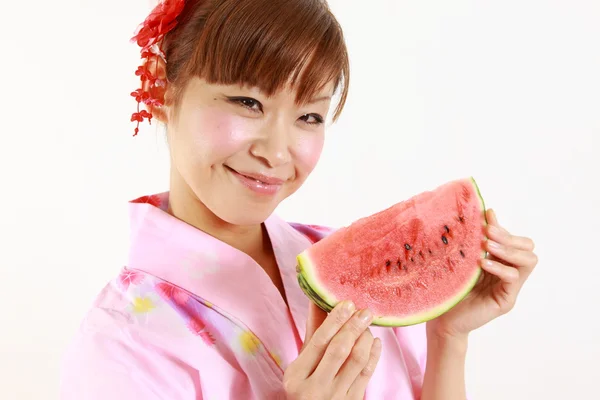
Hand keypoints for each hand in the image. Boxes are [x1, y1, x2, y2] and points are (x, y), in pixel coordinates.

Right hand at [283, 301, 381, 399]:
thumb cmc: (306, 388)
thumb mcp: (302, 365)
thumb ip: (312, 335)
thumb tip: (317, 300)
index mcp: (296, 376)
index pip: (318, 342)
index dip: (334, 320)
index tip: (347, 303)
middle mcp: (315, 388)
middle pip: (338, 350)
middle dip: (353, 327)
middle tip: (365, 311)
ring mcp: (335, 397)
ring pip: (356, 361)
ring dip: (365, 339)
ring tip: (367, 327)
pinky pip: (367, 374)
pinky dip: (373, 355)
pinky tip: (375, 341)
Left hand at [427, 208, 537, 338]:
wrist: (441, 319)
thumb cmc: (449, 287)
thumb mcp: (464, 258)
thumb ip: (477, 239)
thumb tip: (488, 211)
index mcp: (500, 262)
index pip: (517, 240)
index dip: (504, 228)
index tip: (486, 219)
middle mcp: (509, 274)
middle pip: (528, 247)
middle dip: (509, 236)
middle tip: (487, 233)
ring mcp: (509, 288)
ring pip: (529, 260)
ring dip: (507, 249)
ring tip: (486, 245)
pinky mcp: (506, 300)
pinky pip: (513, 278)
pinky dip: (500, 267)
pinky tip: (483, 263)